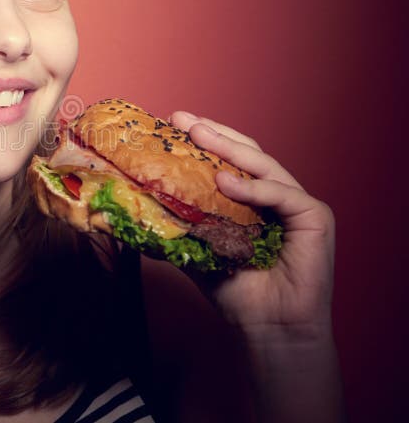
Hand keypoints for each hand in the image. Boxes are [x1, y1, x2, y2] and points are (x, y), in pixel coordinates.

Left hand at [169, 111, 335, 338]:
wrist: (267, 327)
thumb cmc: (236, 289)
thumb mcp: (194, 249)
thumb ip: (174, 225)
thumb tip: (130, 209)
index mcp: (248, 197)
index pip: (225, 160)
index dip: (202, 141)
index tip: (171, 123)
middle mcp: (273, 194)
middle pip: (244, 153)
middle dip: (212, 133)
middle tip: (182, 119)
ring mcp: (296, 203)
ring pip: (263, 165)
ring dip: (229, 149)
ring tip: (198, 136)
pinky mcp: (315, 218)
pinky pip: (282, 194)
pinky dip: (254, 187)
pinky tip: (225, 181)